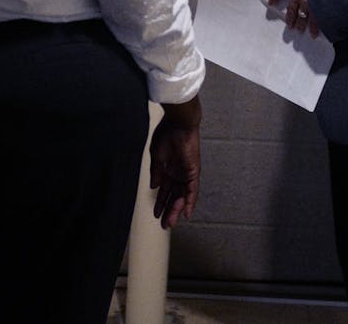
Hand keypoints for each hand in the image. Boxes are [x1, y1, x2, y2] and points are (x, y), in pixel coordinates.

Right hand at [150, 97, 200, 229]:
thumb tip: (154, 186)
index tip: (156, 213)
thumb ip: (156, 172)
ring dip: (177, 209)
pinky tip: (187, 213)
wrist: (178, 123)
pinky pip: (193, 190)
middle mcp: (178, 173)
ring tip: (171, 222)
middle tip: (164, 224)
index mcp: (168, 168)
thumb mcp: (156, 155)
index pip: (164, 190)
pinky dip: (190, 202)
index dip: (160, 202)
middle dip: (169, 210)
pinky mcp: (193, 172)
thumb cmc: (166, 134)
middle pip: (174, 196)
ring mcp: (186, 173)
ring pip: (182, 196)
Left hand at [267, 0, 319, 38]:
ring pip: (301, 17)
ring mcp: (308, 3)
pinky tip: (313, 34)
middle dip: (290, 17)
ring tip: (299, 29)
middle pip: (291, 7)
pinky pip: (313, 22)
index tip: (271, 1)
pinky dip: (313, 29)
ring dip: (300, 24)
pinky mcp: (317, 11)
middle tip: (290, 24)